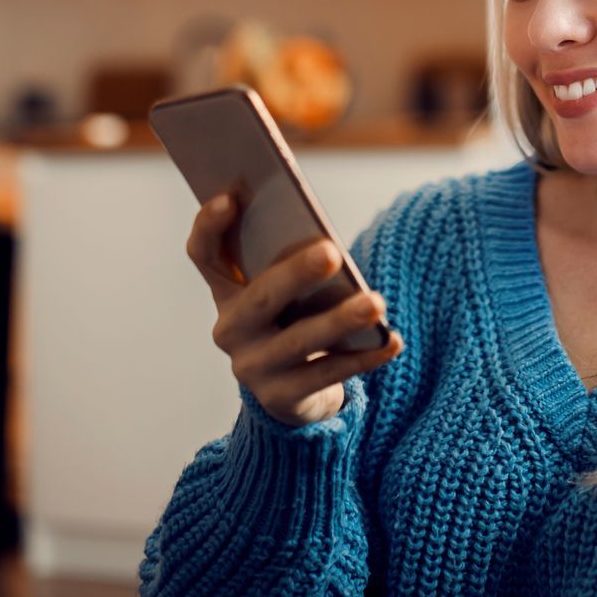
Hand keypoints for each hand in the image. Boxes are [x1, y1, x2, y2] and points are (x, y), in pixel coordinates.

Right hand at [186, 192, 402, 426]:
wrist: (293, 393)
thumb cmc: (295, 320)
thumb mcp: (286, 292)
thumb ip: (291, 264)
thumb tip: (327, 242)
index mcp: (226, 291)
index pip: (204, 255)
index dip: (209, 226)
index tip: (229, 197)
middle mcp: (231, 329)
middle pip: (260, 298)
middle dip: (296, 273)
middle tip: (332, 251)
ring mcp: (252, 367)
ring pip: (299, 341)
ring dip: (340, 320)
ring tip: (376, 302)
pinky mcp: (281, 398)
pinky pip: (328, 375)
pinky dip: (364, 356)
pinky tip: (391, 340)